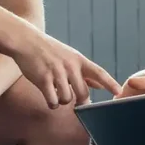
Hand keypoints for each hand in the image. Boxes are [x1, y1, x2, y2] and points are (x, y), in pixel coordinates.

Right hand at [7, 25, 122, 107]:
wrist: (26, 41)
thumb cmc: (50, 51)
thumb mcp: (70, 57)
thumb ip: (85, 73)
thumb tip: (100, 85)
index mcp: (78, 60)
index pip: (99, 72)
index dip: (109, 83)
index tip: (119, 93)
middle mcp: (70, 66)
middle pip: (83, 93)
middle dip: (80, 102)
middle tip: (76, 103)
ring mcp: (56, 73)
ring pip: (67, 99)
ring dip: (62, 101)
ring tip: (56, 93)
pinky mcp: (43, 79)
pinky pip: (53, 101)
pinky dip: (52, 103)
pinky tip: (49, 98)